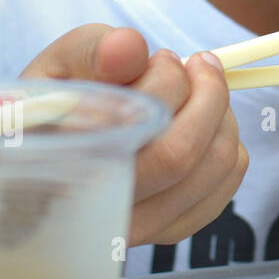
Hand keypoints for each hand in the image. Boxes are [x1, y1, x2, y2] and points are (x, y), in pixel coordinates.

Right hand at [20, 24, 248, 245]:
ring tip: (201, 90)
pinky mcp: (168, 231)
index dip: (166, 80)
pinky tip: (204, 123)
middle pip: (179, 155)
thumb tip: (128, 47)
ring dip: (222, 115)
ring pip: (212, 169)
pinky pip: (226, 184)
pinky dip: (229, 143)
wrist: (49, 149)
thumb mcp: (61, 63)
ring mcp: (135, 229)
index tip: (163, 57)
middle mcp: (96, 210)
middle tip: (197, 64)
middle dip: (206, 94)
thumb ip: (92, 50)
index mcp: (61, 165)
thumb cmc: (60, 100)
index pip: (135, 127)